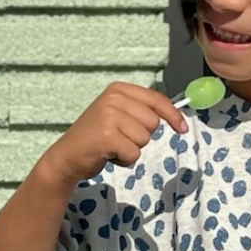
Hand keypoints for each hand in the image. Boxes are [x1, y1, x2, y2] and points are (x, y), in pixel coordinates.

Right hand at [43, 81, 188, 184]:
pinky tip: (108, 154)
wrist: (67, 156)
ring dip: (132, 149)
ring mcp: (109, 115)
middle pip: (153, 122)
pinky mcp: (107, 136)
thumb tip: (176, 117)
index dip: (173, 115)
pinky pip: (134, 153)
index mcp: (118, 89)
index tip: (183, 128)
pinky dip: (124, 160)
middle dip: (141, 137)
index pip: (156, 99)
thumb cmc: (96, 138)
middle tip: (119, 138)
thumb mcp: (117, 116)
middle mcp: (113, 98)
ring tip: (112, 146)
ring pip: (144, 139)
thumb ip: (140, 112)